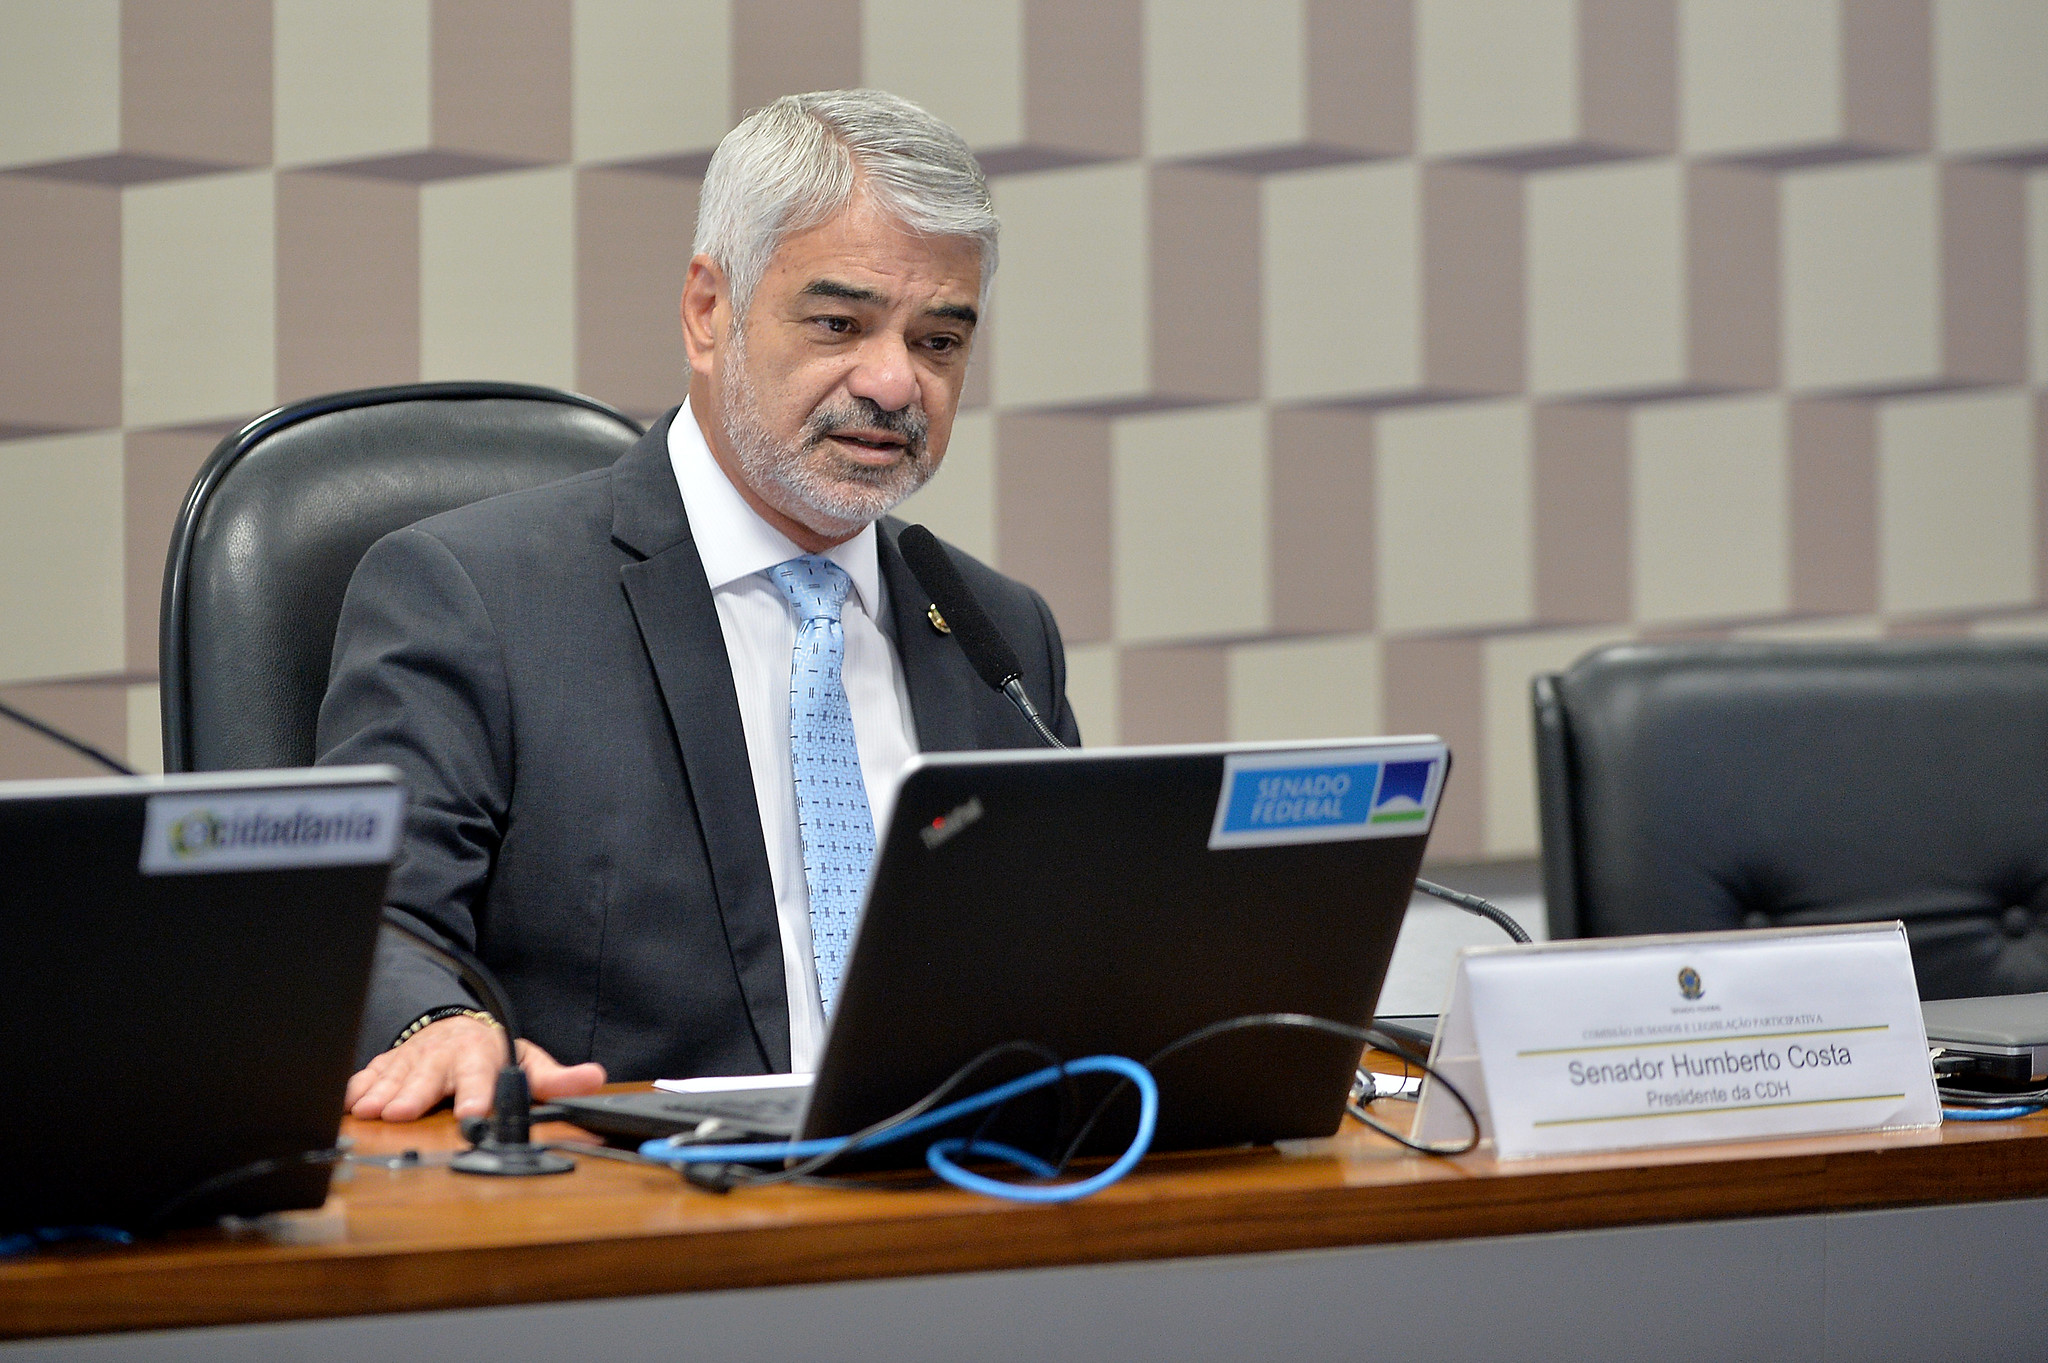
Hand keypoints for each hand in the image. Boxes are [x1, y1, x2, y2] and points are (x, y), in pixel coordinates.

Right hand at [344, 1017, 606, 1121]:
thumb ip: (557, 1079)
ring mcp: (412, 1059)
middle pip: (428, 1077)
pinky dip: (357, 1088)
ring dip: (381, 1094)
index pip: (481, 1074)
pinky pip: (368, 1074)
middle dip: (413, 1095)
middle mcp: (444, 1055)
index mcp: (480, 1054)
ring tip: (369, 1111)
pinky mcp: (387, 1064)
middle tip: (400, 1113)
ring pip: (395, 1076)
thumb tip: (594, 1078)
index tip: (471, 1111)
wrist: (455, 1027)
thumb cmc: (491, 1052)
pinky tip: (348, 1103)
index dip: (475, 1093)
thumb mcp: (527, 1060)